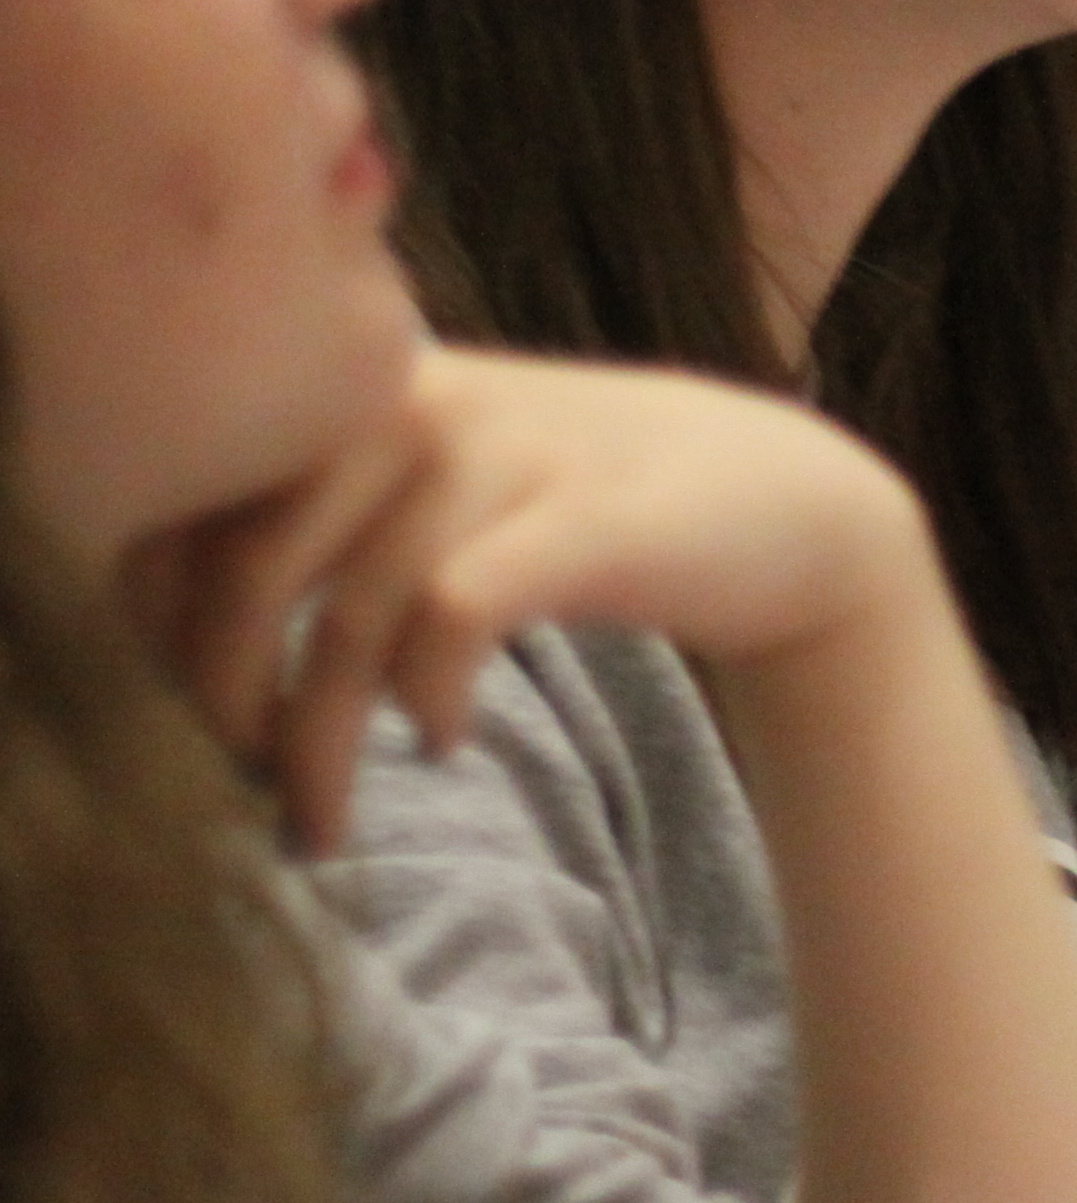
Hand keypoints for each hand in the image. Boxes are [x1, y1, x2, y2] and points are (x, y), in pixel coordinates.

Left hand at [117, 347, 939, 851]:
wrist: (793, 505)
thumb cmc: (594, 511)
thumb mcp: (451, 477)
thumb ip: (331, 509)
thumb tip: (179, 628)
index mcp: (365, 386)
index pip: (192, 501)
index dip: (156, 620)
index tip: (185, 708)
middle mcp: (420, 401)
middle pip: (249, 567)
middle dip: (220, 701)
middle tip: (245, 782)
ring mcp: (508, 455)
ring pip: (345, 616)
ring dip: (316, 743)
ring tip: (325, 815)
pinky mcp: (584, 522)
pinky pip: (448, 619)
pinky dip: (425, 698)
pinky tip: (445, 739)